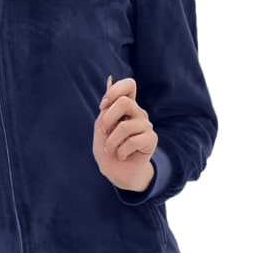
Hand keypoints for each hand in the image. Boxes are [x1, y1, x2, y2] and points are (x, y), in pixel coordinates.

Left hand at [93, 76, 156, 192]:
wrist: (117, 172)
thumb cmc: (107, 149)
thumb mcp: (101, 127)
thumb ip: (106, 108)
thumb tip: (110, 79)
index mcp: (125, 106)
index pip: (129, 84)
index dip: (114, 91)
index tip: (103, 105)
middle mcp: (138, 112)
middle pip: (124, 102)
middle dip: (108, 119)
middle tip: (105, 132)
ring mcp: (146, 125)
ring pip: (124, 126)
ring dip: (111, 142)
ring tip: (111, 150)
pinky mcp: (151, 139)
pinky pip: (132, 141)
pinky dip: (121, 151)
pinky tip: (122, 155)